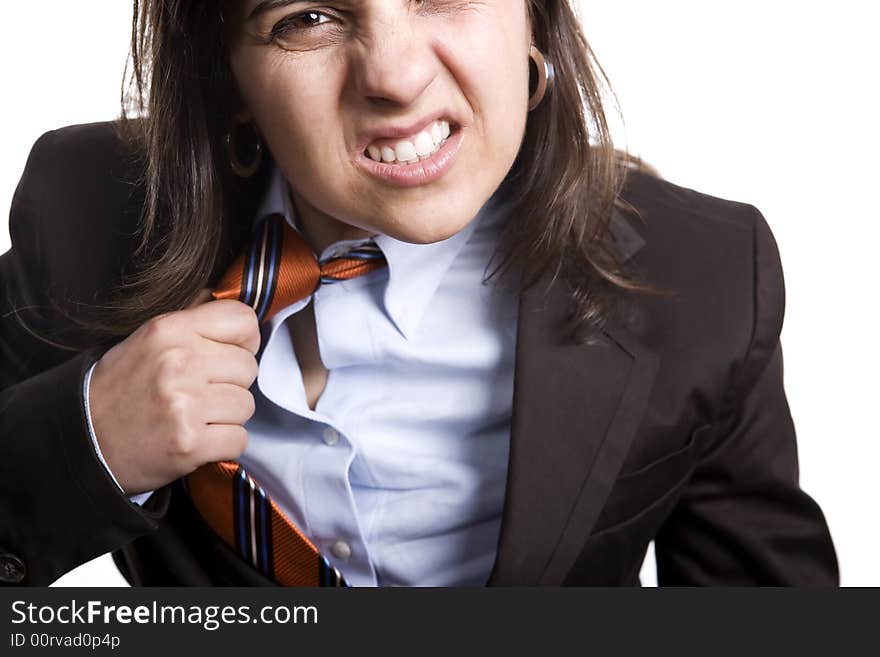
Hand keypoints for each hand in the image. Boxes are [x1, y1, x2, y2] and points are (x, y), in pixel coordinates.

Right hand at [89, 289, 259, 494]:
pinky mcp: (190, 444)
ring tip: (195, 416)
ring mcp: (185, 405)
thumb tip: (227, 297)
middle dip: (232, 383)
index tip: (231, 353)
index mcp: (169, 330)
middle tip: (202, 392)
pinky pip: (239, 439)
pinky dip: (224, 444)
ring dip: (228, 415)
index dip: (245, 340)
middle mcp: (179, 363)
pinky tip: (198, 438)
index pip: (242, 320)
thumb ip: (190, 317)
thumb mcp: (147, 338)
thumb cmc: (120, 388)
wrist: (83, 440)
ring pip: (246, 405)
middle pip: (248, 367)